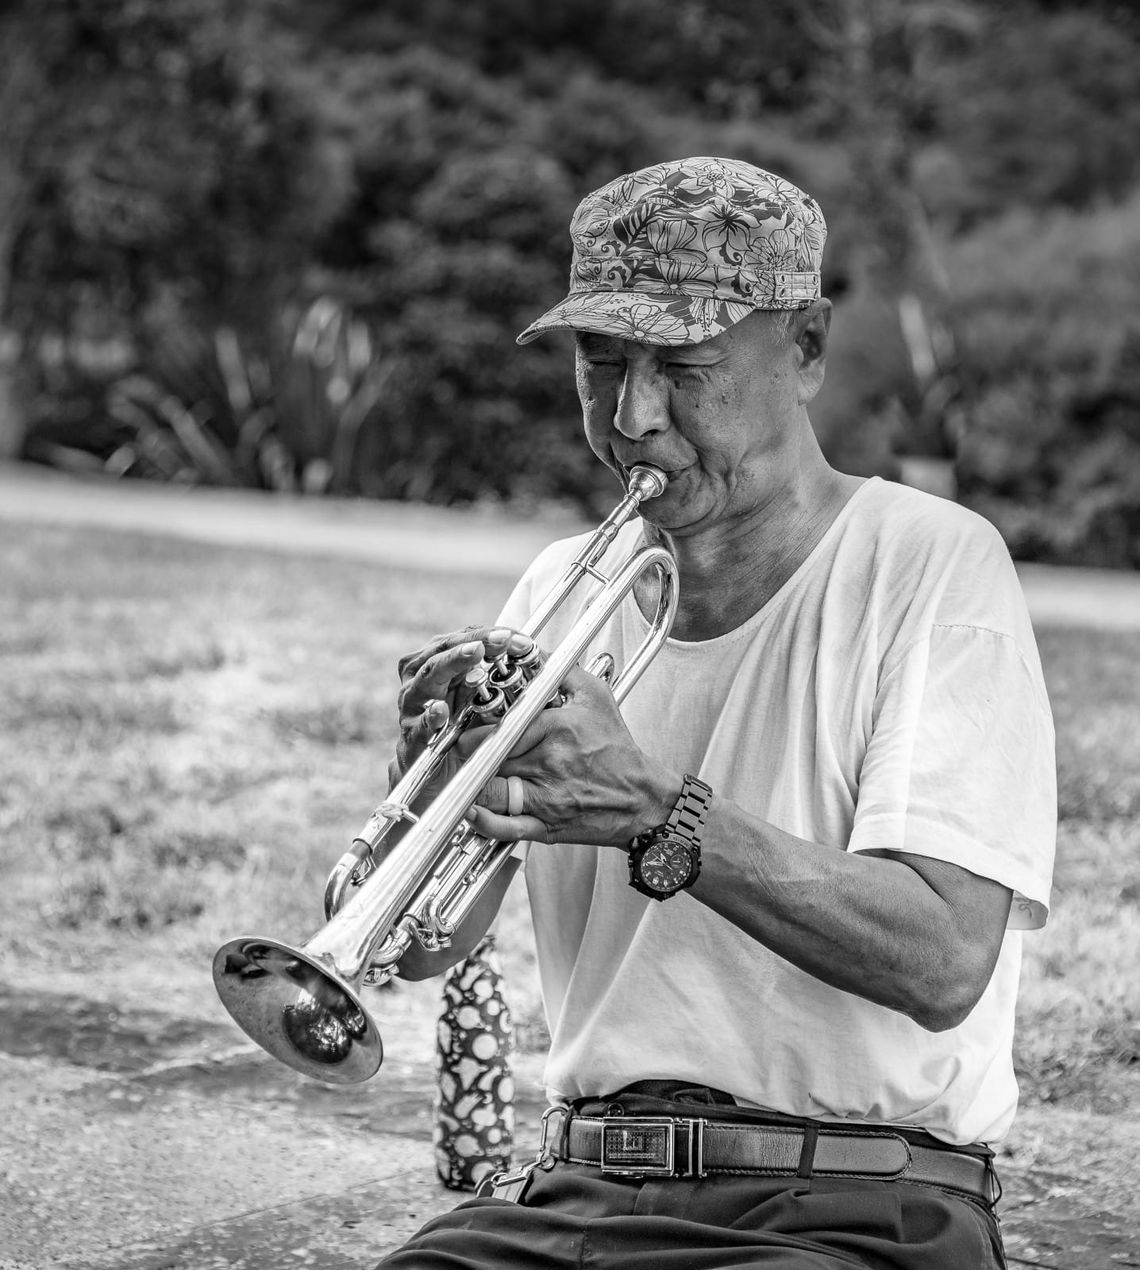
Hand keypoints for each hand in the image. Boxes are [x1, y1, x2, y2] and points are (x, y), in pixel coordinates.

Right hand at [387, 625, 527, 796]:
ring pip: (428, 677)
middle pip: (444, 648)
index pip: (463, 638)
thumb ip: (496, 677)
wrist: (433, 775)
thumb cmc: (457, 729)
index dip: (491, 635)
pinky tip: (442, 710)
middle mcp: (419, 678)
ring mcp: (412, 706)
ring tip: (474, 653)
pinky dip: (430, 717)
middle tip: (501, 639)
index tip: (519, 638)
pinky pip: (419, 725)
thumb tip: (532, 656)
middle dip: (476, 642)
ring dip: (452, 664)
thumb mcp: (478, 699)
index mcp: (436, 662)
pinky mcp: (411, 737)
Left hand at [458, 663, 676, 847]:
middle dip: (471, 754)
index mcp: (558, 727)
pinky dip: (485, 822)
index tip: (469, 729)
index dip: (478, 729)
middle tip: (461, 752)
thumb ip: (562, 670)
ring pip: (492, 789)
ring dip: (474, 784)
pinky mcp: (546, 826)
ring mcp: (547, 797)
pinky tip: (472, 811)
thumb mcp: (596, 697)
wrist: (641, 798)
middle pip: (491, 756)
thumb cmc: (616, 747)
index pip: (504, 726)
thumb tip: (534, 650)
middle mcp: (550, 761)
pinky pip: (506, 827)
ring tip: (466, 776)